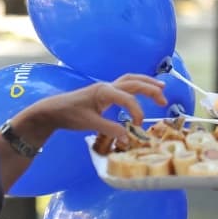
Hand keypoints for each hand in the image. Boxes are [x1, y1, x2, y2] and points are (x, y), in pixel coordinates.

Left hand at [15, 74, 166, 145]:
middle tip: (164, 100)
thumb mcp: (89, 123)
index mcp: (105, 92)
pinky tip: (143, 91)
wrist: (53, 110)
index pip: (128, 99)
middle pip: (134, 82)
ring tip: (161, 87)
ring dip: (146, 83)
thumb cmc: (69, 114)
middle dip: (151, 89)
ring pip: (131, 80)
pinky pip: (125, 85)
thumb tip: (129, 138)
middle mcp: (108, 86)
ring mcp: (106, 88)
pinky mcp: (104, 93)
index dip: (137, 112)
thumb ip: (110, 129)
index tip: (139, 126)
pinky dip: (137, 85)